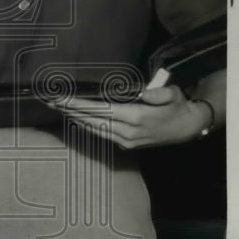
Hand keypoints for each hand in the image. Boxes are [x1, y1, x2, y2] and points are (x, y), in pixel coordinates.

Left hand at [47, 85, 211, 149]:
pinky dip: (87, 126)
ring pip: (94, 129)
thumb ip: (156, 93)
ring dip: (75, 118)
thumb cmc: (178, 107)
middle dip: (70, 110)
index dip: (79, 104)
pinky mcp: (126, 145)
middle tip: (50, 101)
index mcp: (136, 117)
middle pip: (91, 120)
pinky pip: (101, 134)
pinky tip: (76, 118)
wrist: (188, 129)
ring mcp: (126, 141)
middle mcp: (127, 131)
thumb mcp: (172, 95)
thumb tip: (141, 93)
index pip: (100, 110)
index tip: (61, 99)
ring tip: (58, 108)